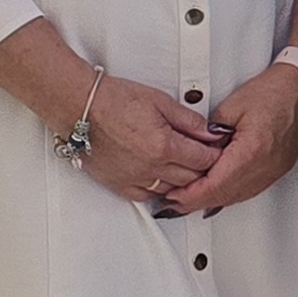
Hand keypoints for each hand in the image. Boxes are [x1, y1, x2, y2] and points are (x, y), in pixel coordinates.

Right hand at [74, 73, 226, 202]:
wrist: (80, 107)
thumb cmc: (114, 100)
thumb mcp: (161, 102)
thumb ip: (190, 121)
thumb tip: (210, 133)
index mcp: (164, 146)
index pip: (204, 160)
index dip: (215, 154)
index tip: (217, 148)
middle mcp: (150, 167)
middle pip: (191, 178)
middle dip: (203, 168)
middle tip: (204, 157)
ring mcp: (133, 178)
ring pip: (172, 190)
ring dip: (182, 181)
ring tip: (184, 166)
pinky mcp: (118, 184)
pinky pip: (146, 196)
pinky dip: (158, 190)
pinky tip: (162, 178)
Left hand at [165, 65, 297, 213]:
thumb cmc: (274, 91)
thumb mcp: (230, 107)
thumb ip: (209, 134)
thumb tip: (196, 150)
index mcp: (252, 150)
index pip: (215, 185)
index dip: (190, 195)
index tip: (173, 196)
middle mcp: (265, 166)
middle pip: (225, 196)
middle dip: (196, 202)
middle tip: (174, 202)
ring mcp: (274, 170)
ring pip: (238, 197)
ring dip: (213, 200)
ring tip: (191, 199)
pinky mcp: (277, 168)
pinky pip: (250, 190)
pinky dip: (230, 194)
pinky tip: (218, 193)